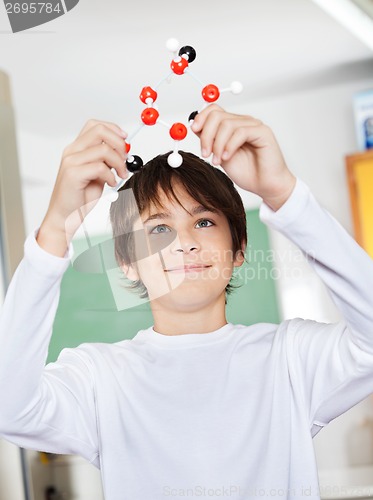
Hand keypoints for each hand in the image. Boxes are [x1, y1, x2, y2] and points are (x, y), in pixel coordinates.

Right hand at [37, 120, 127, 255]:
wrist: (66, 216)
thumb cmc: (80, 197)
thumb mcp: (98, 174)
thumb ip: (107, 161)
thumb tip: (125, 150)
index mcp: (77, 148)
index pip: (95, 126)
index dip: (113, 129)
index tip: (126, 139)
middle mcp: (72, 151)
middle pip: (100, 131)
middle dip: (119, 143)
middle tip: (126, 158)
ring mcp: (71, 162)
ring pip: (103, 149)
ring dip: (119, 163)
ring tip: (121, 175)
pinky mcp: (73, 174)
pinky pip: (100, 167)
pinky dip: (111, 175)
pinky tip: (111, 183)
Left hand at [191, 104, 295, 210]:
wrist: (266, 186)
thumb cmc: (247, 173)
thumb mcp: (220, 156)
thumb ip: (210, 141)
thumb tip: (194, 127)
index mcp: (233, 125)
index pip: (214, 109)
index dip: (201, 117)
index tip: (193, 130)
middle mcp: (243, 122)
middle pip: (217, 115)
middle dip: (206, 135)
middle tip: (205, 153)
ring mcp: (254, 125)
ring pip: (227, 124)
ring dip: (217, 144)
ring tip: (217, 161)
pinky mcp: (263, 132)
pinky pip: (240, 132)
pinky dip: (229, 146)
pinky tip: (226, 158)